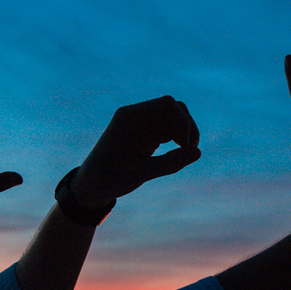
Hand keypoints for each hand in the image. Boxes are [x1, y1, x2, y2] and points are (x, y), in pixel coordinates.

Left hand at [71, 95, 201, 207]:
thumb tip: (198, 152)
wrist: (92, 185)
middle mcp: (137, 116)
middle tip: (190, 150)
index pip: (166, 104)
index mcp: (130, 117)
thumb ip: (170, 163)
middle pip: (174, 108)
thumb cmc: (110, 178)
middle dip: (187, 126)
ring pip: (175, 119)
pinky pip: (171, 130)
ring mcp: (143, 124)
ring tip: (186, 154)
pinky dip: (180, 140)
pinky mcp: (148, 135)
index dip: (182, 121)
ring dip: (186, 133)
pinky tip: (180, 154)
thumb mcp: (141, 173)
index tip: (185, 144)